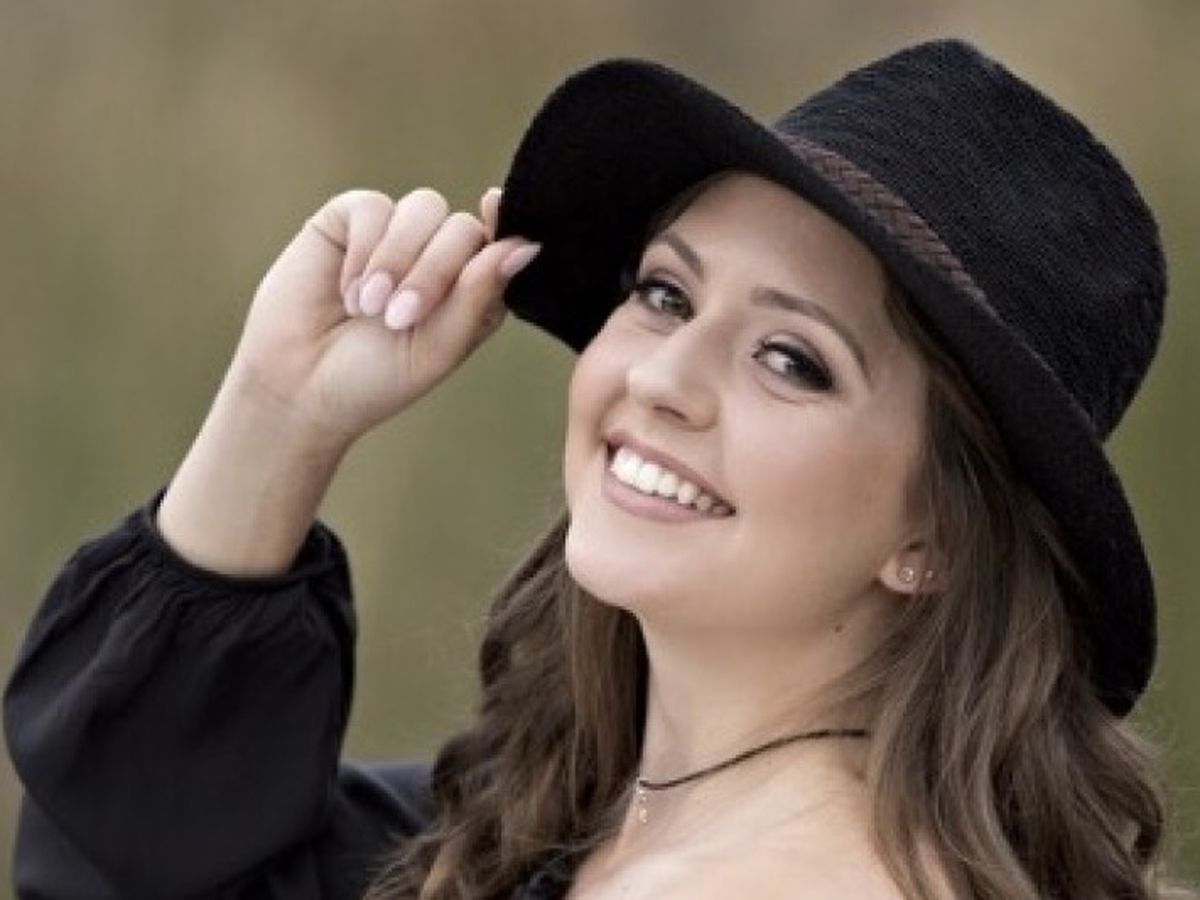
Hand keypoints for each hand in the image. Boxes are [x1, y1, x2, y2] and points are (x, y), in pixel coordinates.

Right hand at [223, 186, 537, 450]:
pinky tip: (346, 292)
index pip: (501, 245)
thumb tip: (527, 245)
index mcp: (471, 290)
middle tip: (398, 318)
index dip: (504, 227)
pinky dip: (364, 251)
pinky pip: (374, 207)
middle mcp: (438, 256)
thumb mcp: (438, 348)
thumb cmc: (373, 379)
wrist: (298, 387)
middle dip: (435, 271)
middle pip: (463, 229)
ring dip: (399, 260)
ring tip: (369, 310)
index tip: (493, 212)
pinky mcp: (351, 219)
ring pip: (424, 208)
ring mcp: (397, 234)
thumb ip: (479, 296)